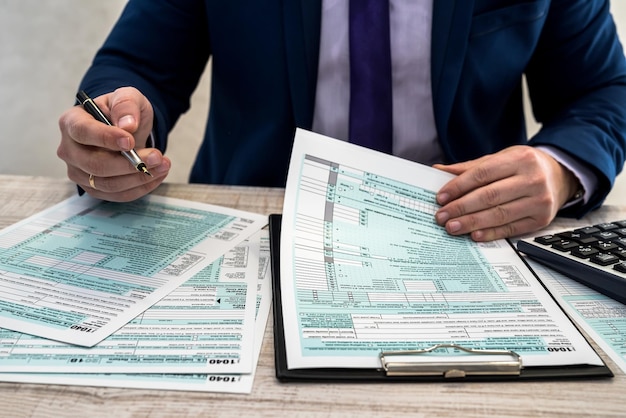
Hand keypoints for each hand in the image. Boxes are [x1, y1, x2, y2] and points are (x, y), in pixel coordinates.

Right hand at [57, 87, 170, 200]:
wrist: (125, 128)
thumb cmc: (121, 112)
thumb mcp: (127, 97)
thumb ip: (126, 105)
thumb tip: (128, 125)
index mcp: (71, 122)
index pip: (82, 132)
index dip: (106, 139)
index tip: (130, 142)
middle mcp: (69, 150)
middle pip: (95, 165)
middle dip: (129, 164)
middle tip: (157, 156)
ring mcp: (79, 172)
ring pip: (108, 184)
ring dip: (139, 177)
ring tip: (163, 164)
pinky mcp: (93, 188)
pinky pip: (118, 195)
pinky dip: (141, 188)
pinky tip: (157, 175)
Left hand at [433, 145, 580, 241]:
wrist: (559, 177)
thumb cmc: (523, 167)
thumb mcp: (500, 159)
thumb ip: (470, 167)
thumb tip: (438, 170)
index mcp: (519, 159)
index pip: (483, 173)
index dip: (459, 186)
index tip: (441, 197)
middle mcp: (532, 179)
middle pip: (490, 196)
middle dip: (461, 208)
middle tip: (442, 216)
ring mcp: (539, 200)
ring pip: (499, 214)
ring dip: (472, 223)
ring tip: (452, 227)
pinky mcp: (541, 219)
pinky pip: (511, 228)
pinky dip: (491, 233)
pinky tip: (474, 235)